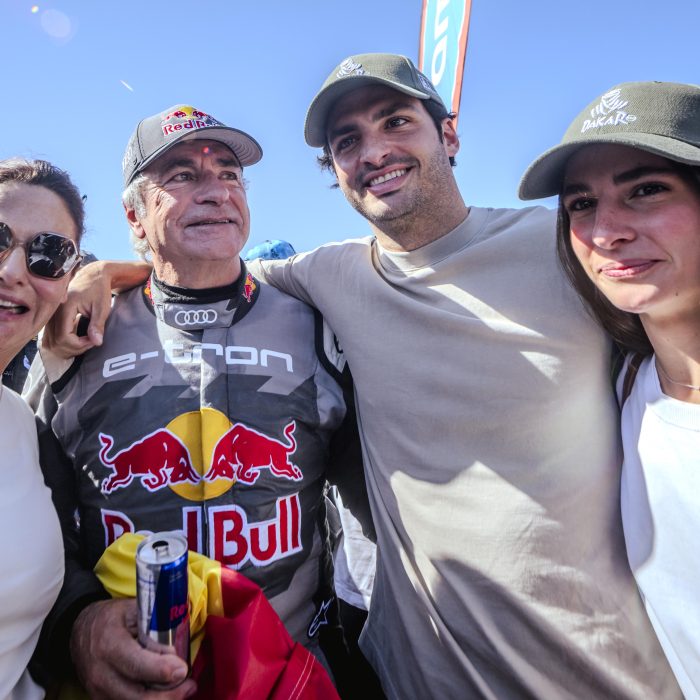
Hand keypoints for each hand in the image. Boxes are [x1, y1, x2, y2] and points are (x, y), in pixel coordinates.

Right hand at [43, 260, 150, 358]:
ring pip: (51, 343)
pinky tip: (77, 339)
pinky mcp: (51, 319)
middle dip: (75, 348)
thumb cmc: (99, 289)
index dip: (79, 344)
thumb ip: (97, 325)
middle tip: (91, 341)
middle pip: (56, 343)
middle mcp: (53, 313)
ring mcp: (50, 316)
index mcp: (64, 308)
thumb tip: (97, 343)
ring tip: (85, 340)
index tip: (94, 339)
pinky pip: (51, 338)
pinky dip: (63, 344)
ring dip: (69, 348)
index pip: (64, 337)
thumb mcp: (102, 306)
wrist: (93, 276)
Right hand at [70, 599, 195, 699]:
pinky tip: (165, 694)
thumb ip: (156, 622)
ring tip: (183, 690)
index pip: (136, 665)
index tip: (182, 670)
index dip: (161, 670)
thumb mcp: (133, 610)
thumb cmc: (112, 618)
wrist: (80, 631)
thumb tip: (185, 623)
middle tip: (190, 685)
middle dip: (168, 695)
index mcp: (110, 644)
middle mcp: (101, 673)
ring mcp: (98, 691)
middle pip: (137, 696)